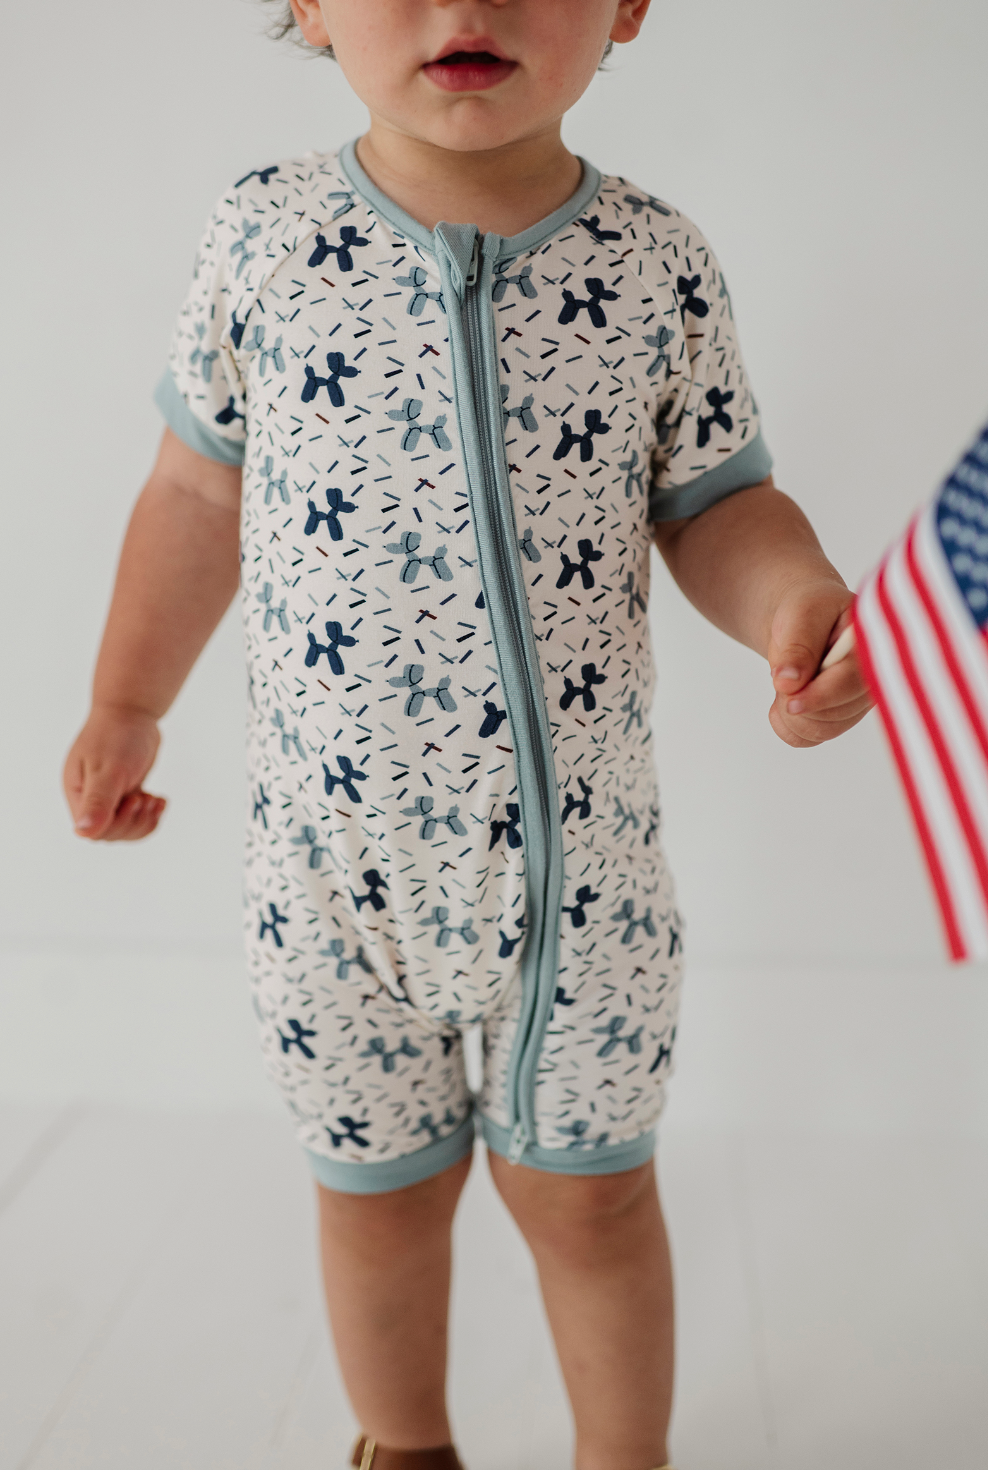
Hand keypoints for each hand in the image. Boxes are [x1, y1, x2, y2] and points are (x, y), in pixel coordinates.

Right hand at [63, 706, 166, 839]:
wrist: (131, 711)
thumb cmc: (116, 736)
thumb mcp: (108, 770)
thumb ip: (97, 802)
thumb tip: (83, 834)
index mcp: (77, 793)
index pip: (94, 832)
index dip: (118, 825)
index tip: (134, 799)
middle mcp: (89, 798)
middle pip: (111, 833)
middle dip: (134, 822)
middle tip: (146, 798)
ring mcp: (107, 797)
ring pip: (126, 829)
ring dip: (144, 820)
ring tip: (154, 800)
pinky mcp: (124, 793)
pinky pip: (137, 818)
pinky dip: (150, 814)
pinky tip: (159, 799)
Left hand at [767, 578, 872, 747]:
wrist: (802, 621)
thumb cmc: (808, 610)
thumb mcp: (801, 614)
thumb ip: (798, 646)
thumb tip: (788, 682)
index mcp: (872, 647)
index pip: (852, 682)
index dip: (821, 696)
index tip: (791, 701)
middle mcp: (873, 680)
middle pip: (837, 714)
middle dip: (798, 701)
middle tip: (781, 674)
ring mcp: (857, 703)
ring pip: (823, 730)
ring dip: (791, 714)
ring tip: (783, 683)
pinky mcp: (840, 718)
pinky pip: (810, 739)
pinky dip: (788, 726)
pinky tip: (782, 703)